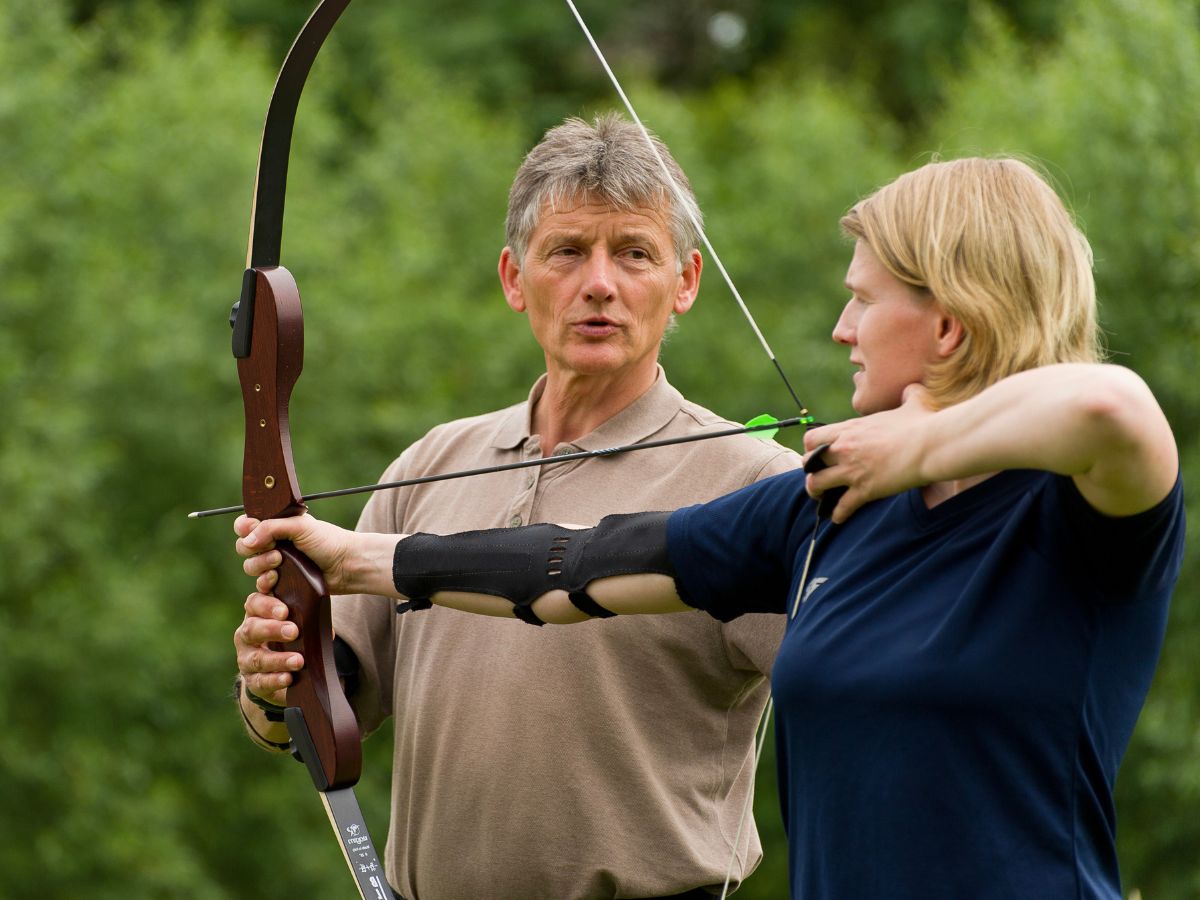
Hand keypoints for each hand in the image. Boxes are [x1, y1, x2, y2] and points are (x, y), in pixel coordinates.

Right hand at [233, 589, 303, 702]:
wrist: (274, 672)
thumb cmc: (288, 639)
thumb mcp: (295, 624)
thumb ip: (304, 618)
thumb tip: (321, 622)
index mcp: (256, 615)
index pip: (254, 603)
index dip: (266, 605)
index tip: (284, 610)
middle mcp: (246, 635)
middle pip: (252, 629)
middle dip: (273, 629)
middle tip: (293, 632)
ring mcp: (246, 659)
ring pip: (257, 658)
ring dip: (279, 660)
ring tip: (298, 661)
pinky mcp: (251, 681)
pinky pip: (260, 681)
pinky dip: (275, 680)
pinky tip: (288, 678)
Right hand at [234, 512, 357, 593]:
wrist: (347, 566)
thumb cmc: (328, 541)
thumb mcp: (300, 526)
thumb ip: (271, 528)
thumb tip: (247, 540)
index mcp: (277, 525)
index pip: (246, 524)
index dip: (244, 527)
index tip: (252, 529)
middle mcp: (274, 544)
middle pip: (244, 547)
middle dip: (254, 549)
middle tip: (275, 549)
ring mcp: (276, 564)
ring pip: (250, 566)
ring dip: (260, 565)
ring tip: (279, 562)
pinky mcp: (281, 583)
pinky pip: (261, 585)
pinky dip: (265, 582)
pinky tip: (276, 579)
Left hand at [802, 383, 933, 521]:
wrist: (932, 444)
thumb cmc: (924, 424)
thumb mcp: (912, 402)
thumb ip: (907, 396)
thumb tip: (914, 390)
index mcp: (850, 429)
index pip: (812, 438)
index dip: (811, 448)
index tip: (819, 454)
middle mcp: (844, 449)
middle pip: (807, 462)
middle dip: (810, 471)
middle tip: (817, 477)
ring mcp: (853, 470)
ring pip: (816, 485)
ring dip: (816, 493)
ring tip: (821, 498)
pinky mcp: (865, 489)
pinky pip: (842, 506)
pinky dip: (839, 514)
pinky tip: (839, 517)